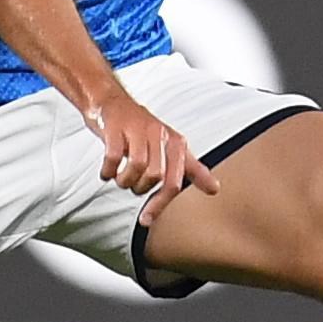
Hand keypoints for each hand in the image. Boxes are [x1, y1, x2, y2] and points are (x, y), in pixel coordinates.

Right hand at [85, 89, 219, 227]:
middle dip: (140, 188)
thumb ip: (193, 170)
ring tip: (120, 178)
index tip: (147, 219)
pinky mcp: (115, 128)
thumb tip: (215, 189)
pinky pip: (113, 157)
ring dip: (124, 181)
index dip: (160, 204)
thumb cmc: (143, 129)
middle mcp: (159, 135)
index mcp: (176, 143)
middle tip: (133, 185)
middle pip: (155, 176)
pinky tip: (107, 171)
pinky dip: (108, 170)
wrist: (113, 102)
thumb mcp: (172, 147)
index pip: (174, 181)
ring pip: (137, 167)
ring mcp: (137, 130)